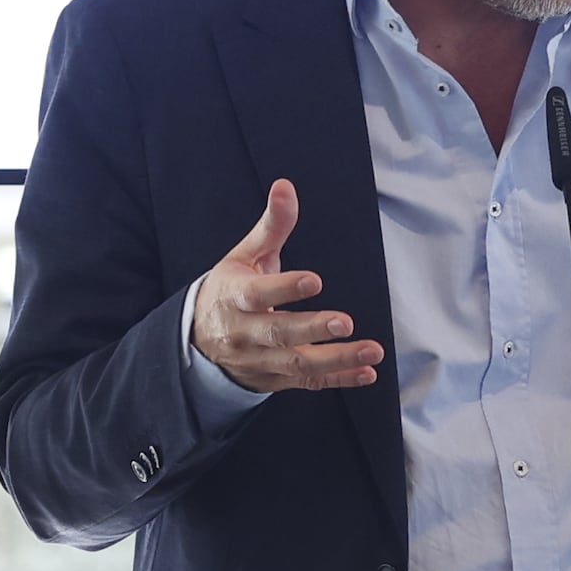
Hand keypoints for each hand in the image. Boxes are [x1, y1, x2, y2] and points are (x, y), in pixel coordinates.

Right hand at [189, 180, 380, 391]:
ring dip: (336, 360)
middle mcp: (244, 332)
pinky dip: (339, 379)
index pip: (256, 294)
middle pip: (278, 334)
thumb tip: (285, 187)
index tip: (314, 280)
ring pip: (297, 364)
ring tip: (371, 351)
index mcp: (233, 296)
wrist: (199, 341)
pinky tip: (367, 373)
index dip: (284, 288)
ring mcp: (259, 360)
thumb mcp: (244, 255)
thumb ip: (271, 226)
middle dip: (312, 329)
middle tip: (345, 322)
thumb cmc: (229, 289)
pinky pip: (308, 383)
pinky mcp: (274, 379)